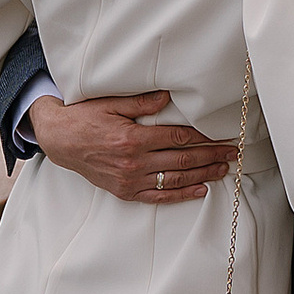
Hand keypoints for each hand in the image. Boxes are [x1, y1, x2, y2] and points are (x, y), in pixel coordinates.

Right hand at [27, 91, 236, 204]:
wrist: (60, 141)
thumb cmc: (84, 118)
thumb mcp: (109, 103)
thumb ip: (140, 102)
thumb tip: (168, 97)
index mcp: (132, 138)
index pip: (177, 137)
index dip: (203, 137)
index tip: (222, 135)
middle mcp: (133, 162)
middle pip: (182, 159)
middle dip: (211, 155)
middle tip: (232, 152)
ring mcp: (130, 180)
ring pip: (175, 179)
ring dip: (203, 174)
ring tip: (224, 169)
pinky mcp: (125, 191)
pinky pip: (158, 196)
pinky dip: (181, 195)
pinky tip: (200, 190)